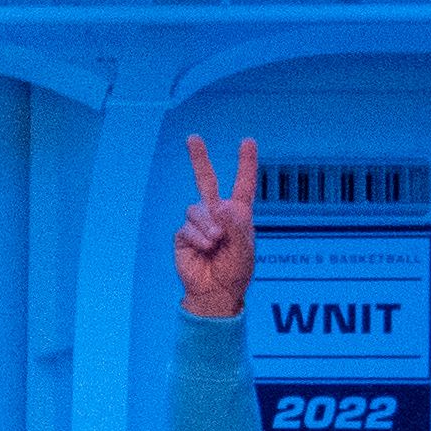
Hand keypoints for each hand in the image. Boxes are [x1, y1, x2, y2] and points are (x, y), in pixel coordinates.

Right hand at [175, 135, 256, 318]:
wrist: (214, 293)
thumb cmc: (235, 272)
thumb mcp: (245, 250)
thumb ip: (237, 227)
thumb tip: (222, 205)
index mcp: (239, 215)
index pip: (243, 184)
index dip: (246, 163)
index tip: (247, 142)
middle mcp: (217, 215)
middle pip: (205, 181)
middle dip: (199, 159)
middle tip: (193, 138)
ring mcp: (199, 225)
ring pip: (196, 210)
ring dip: (207, 226)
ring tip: (215, 243)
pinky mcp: (183, 236)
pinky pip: (187, 228)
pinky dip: (197, 238)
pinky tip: (204, 249)